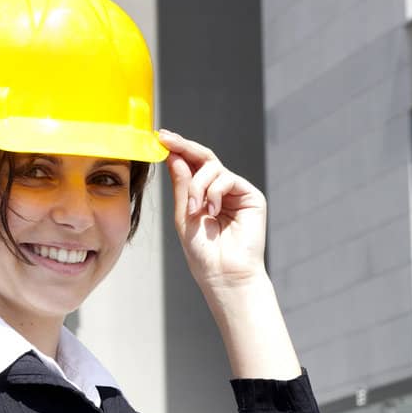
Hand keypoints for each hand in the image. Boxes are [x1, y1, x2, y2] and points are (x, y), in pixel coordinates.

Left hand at [158, 130, 268, 292]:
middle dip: (184, 147)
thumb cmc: (203, 253)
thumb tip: (174, 156)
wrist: (223, 274)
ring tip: (194, 210)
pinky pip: (227, 178)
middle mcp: (222, 190)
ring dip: (197, 185)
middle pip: (204, 158)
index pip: (192, 166)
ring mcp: (237, 192)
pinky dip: (213, 192)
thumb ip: (182, 185)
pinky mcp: (251, 197)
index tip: (160, 138)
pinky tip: (211, 211)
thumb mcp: (184, 215)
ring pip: (212, 168)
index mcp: (204, 195)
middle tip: (167, 139)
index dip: (178, 150)